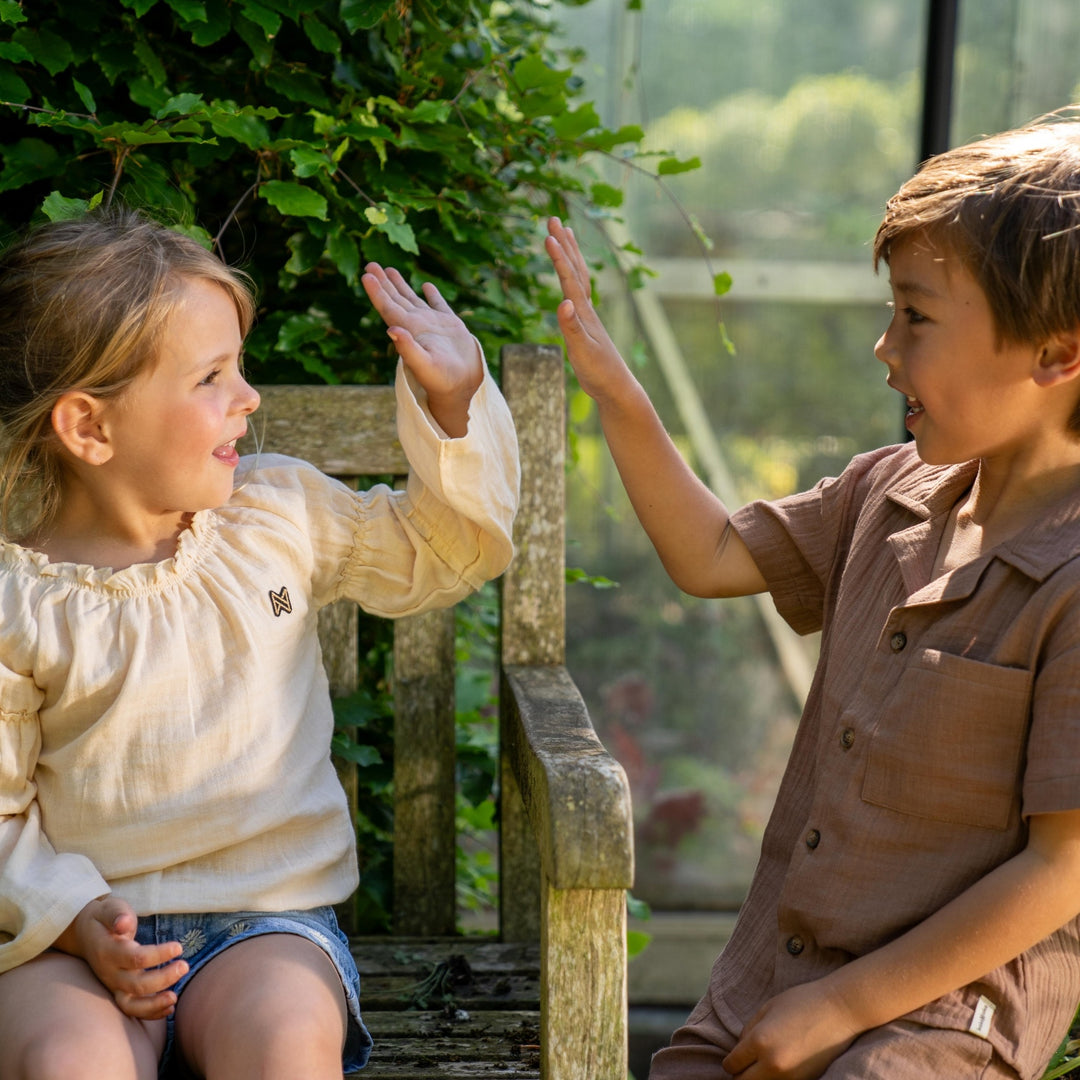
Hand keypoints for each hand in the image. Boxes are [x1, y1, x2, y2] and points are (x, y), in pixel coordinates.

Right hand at [54, 896, 187, 1020]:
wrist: (83, 934)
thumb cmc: (104, 917)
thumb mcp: (110, 908)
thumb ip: (117, 915)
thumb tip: (123, 923)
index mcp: (108, 951)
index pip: (135, 958)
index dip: (158, 955)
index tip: (179, 947)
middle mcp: (109, 972)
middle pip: (136, 985)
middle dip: (163, 979)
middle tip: (184, 966)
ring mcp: (112, 985)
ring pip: (130, 1005)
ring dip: (154, 1005)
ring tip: (175, 998)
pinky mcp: (118, 991)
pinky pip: (131, 1009)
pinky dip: (150, 1012)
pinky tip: (169, 1008)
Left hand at [362, 263, 483, 437]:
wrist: (462, 387)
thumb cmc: (441, 380)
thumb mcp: (424, 365)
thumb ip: (407, 348)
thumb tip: (391, 329)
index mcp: (408, 331)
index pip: (387, 307)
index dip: (376, 291)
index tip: (366, 274)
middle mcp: (416, 325)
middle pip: (395, 299)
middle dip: (383, 282)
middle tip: (370, 264)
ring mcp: (433, 324)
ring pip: (412, 299)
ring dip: (400, 285)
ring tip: (389, 270)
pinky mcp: (450, 325)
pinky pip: (438, 305)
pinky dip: (432, 294)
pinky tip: (426, 286)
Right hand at [544, 217, 632, 404]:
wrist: (616, 387)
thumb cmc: (599, 372)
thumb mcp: (582, 351)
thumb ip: (572, 327)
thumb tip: (563, 302)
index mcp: (583, 313)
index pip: (569, 279)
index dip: (558, 257)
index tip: (548, 234)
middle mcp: (586, 308)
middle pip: (575, 269)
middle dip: (564, 243)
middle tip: (553, 219)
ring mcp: (588, 314)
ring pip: (579, 276)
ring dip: (571, 254)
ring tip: (566, 233)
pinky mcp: (587, 323)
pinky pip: (579, 291)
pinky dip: (574, 276)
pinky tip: (570, 276)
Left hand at [722, 981, 859, 1078]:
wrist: (840, 1010)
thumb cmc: (802, 1002)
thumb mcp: (767, 1008)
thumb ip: (749, 1030)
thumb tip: (739, 1049)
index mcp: (759, 1041)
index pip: (732, 1065)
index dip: (730, 1061)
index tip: (735, 1057)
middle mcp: (773, 1064)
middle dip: (740, 1075)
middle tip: (744, 1065)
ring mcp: (790, 1077)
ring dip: (757, 1079)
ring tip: (762, 1066)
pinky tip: (778, 1068)